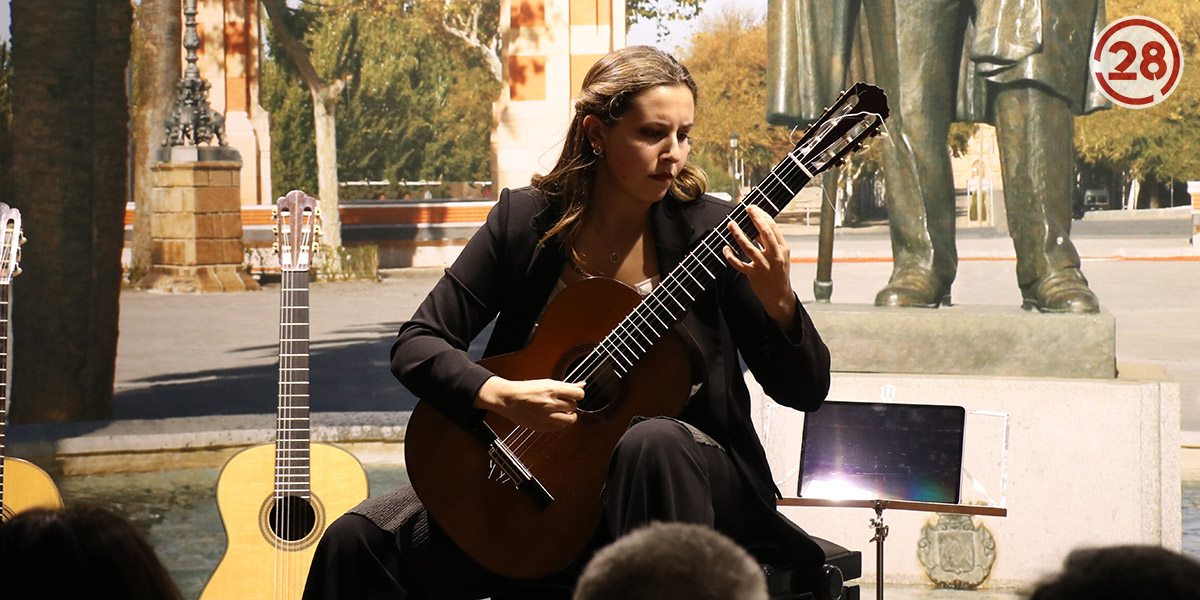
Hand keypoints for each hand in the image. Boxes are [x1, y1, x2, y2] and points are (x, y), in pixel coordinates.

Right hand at [474, 376, 584, 431]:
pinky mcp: (541, 427)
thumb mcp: (546, 382)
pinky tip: (554, 418)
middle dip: (571, 404)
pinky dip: (560, 423)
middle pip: (574, 406)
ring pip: (570, 420)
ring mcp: (546, 416)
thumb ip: (565, 385)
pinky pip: (559, 428)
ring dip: (569, 416)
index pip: (578, 394)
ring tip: (563, 412)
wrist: (508, 399)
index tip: (575, 395)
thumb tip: (581, 385)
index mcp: (552, 390)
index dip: (578, 394)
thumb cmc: (525, 390)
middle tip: (564, 402)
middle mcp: (550, 403)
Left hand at [722, 205, 797, 328]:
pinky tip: (725, 248)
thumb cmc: (779, 273)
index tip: (753, 208)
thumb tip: (756, 226)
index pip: (773, 228)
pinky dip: (730, 256)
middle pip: (764, 233)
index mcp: (783, 249)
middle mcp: (775, 256)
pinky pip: (739, 264)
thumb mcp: (780, 256)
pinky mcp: (754, 275)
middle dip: (755, 219)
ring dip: (738, 234)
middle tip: (746, 209)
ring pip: (749, 247)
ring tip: (731, 224)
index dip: (762, 216)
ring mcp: (764, 266)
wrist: (779, 296)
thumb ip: (770, 242)